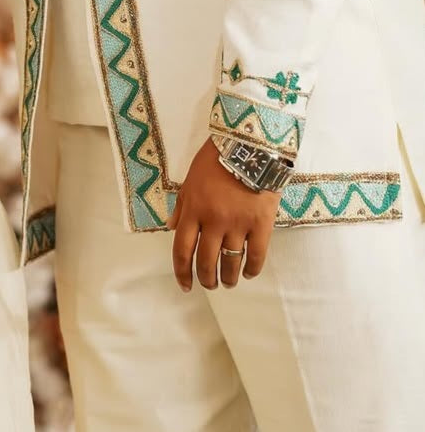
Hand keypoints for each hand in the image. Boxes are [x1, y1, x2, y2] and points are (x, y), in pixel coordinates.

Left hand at [167, 138, 281, 292]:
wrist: (249, 145)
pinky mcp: (261, 224)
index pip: (182, 250)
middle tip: (211, 285)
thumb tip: (170, 228)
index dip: (182, 272)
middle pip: (206, 261)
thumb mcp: (190, 180)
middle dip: (207, 279)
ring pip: (230, 262)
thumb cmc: (216, 160)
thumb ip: (181, 206)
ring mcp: (238, 224)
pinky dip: (252, 269)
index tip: (185, 286)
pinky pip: (256, 255)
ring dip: (228, 278)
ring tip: (229, 282)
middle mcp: (213, 221)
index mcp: (193, 210)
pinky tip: (249, 273)